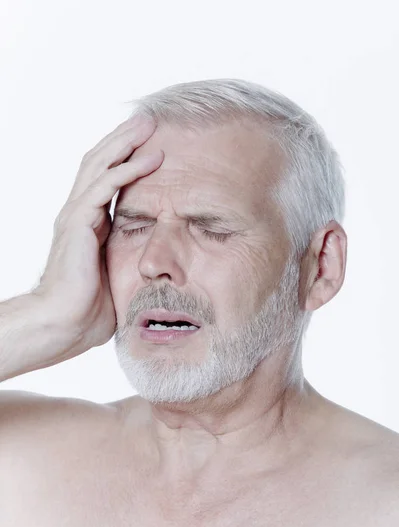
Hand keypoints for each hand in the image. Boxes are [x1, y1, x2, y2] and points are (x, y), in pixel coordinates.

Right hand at [33, 115, 163, 357]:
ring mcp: (76, 216)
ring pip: (100, 166)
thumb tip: (154, 263)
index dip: (125, 160)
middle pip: (100, 163)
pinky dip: (128, 170)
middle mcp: (79, 214)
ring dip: (126, 143)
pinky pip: (105, 188)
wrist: (63, 325)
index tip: (150, 145)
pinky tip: (151, 159)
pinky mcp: (78, 224)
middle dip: (124, 140)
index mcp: (89, 224)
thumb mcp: (117, 276)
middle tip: (150, 122)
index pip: (106, 180)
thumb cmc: (89, 311)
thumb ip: (129, 259)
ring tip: (150, 126)